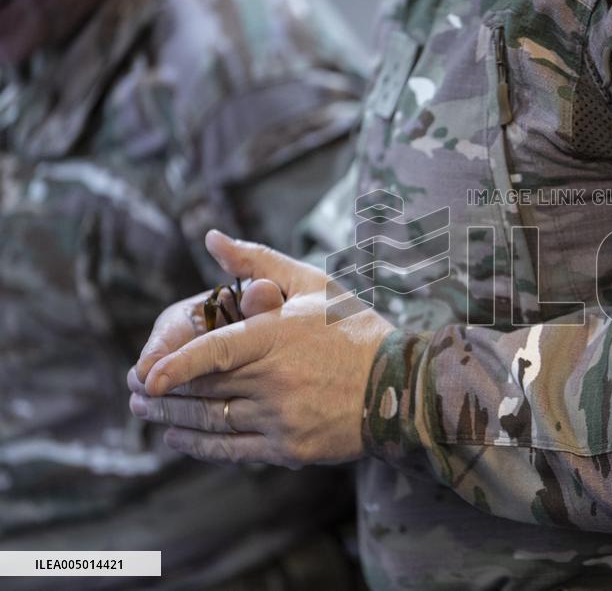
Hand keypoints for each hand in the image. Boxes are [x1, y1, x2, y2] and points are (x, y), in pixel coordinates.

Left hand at [130, 231, 395, 467]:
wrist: (401, 385)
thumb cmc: (355, 328)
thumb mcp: (313, 284)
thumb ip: (258, 261)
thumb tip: (210, 238)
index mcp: (278, 335)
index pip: (215, 351)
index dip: (176, 365)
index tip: (145, 376)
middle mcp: (276, 379)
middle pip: (205, 388)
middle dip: (162, 391)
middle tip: (133, 389)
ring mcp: (283, 417)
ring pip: (214, 421)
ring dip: (173, 418)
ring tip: (147, 411)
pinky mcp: (291, 447)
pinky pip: (234, 449)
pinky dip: (201, 446)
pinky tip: (179, 437)